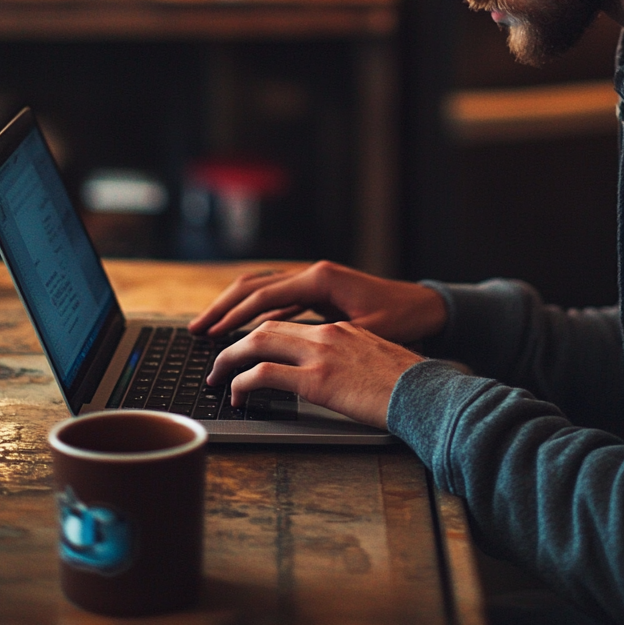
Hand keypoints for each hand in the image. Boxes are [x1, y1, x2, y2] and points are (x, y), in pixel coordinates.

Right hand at [188, 259, 447, 342]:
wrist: (427, 308)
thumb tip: (288, 351)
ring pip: (264, 289)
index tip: (210, 334)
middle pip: (255, 285)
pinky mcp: (320, 291)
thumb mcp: (364, 333)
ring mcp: (315, 280)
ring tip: (210, 327)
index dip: (233, 316)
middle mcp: (313, 273)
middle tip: (196, 329)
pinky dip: (256, 311)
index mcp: (320, 279)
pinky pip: (279, 298)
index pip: (264, 296)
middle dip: (223, 306)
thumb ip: (326, 338)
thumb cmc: (402, 320)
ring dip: (235, 307)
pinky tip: (243, 327)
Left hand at [205, 319, 422, 428]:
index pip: (288, 324)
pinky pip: (265, 375)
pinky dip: (243, 383)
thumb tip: (333, 379)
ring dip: (230, 360)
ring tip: (218, 378)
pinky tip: (238, 395)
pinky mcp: (317, 379)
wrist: (428, 394)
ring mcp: (321, 353)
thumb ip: (349, 362)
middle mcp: (327, 333)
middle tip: (219, 363)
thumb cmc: (409, 386)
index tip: (244, 349)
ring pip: (257, 344)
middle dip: (235, 344)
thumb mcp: (375, 363)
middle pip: (266, 328)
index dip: (259, 336)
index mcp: (340, 329)